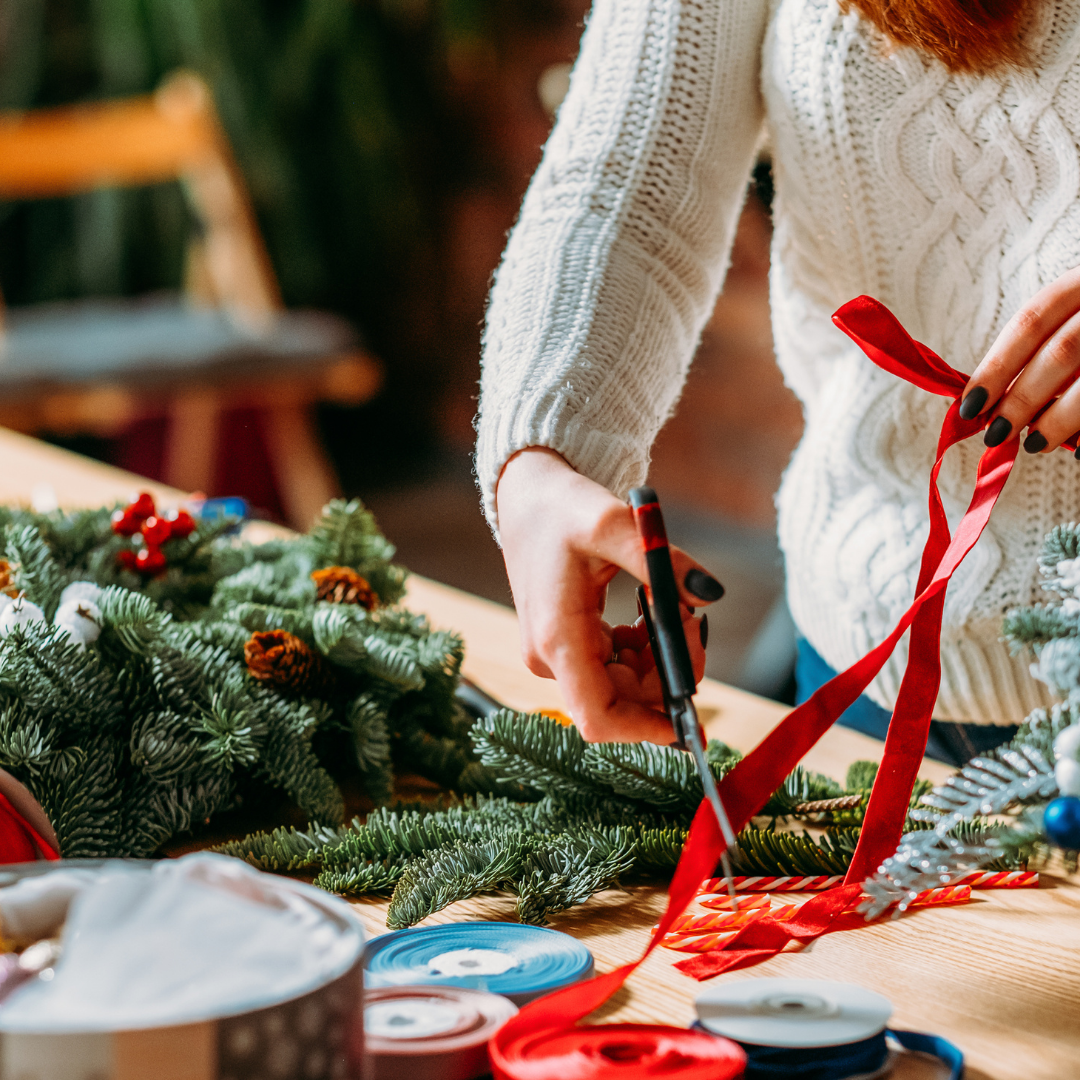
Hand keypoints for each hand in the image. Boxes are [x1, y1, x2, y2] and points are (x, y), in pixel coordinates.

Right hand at [495, 447, 722, 742]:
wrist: (526, 496)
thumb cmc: (561, 508)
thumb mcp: (612, 524)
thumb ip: (662, 562)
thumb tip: (709, 595)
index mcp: (557, 638)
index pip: (599, 718)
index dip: (646, 730)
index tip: (690, 719)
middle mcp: (552, 657)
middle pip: (623, 701)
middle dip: (668, 672)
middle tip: (694, 620)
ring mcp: (557, 654)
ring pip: (624, 684)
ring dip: (660, 656)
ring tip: (674, 606)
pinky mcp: (566, 644)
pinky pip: (615, 666)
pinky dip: (644, 648)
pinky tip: (650, 611)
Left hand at [959, 265, 1079, 453]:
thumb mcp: (1072, 320)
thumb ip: (1042, 351)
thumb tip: (990, 402)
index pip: (1031, 321)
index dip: (996, 366)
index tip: (969, 406)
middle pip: (1062, 352)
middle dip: (1022, 399)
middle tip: (996, 433)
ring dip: (1059, 419)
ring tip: (1034, 443)